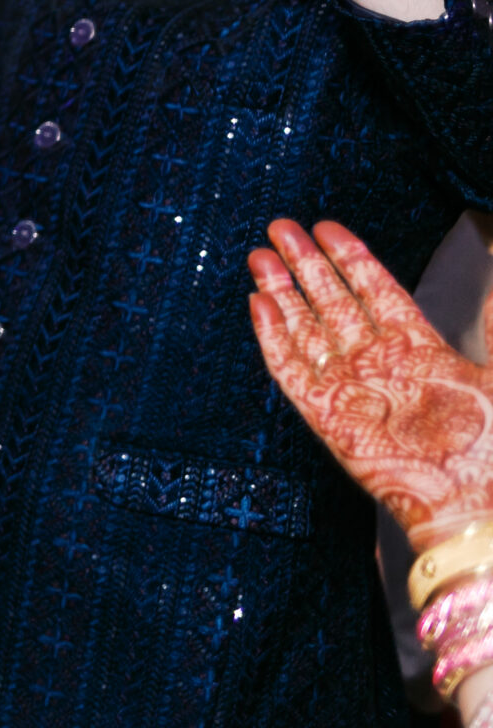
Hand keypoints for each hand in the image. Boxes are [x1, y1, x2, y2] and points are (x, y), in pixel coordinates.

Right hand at [249, 218, 492, 548]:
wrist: (471, 500)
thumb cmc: (492, 442)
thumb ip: (491, 318)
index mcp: (420, 349)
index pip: (376, 291)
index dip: (351, 258)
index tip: (327, 227)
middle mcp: (378, 364)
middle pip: (332, 303)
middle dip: (306, 264)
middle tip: (280, 227)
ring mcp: (349, 389)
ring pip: (306, 330)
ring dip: (282, 293)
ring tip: (259, 256)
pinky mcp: (324, 417)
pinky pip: (290, 370)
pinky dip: (272, 338)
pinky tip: (258, 305)